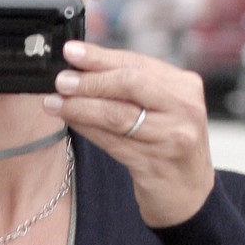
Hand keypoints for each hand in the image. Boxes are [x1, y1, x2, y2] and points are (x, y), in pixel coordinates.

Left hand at [44, 42, 214, 228]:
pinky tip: (71, 122)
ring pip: (117, 115)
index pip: (136, 64)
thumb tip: (83, 67)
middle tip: (61, 81)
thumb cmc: (170, 144)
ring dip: (81, 107)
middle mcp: (183, 109)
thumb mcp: (162, 108)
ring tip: (55, 103)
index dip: (100, 57)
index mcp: (185, 86)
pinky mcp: (155, 164)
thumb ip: (132, 87)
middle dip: (90, 81)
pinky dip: (88, 129)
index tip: (71, 52)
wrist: (189, 192)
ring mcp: (172, 138)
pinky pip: (112, 142)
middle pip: (129, 85)